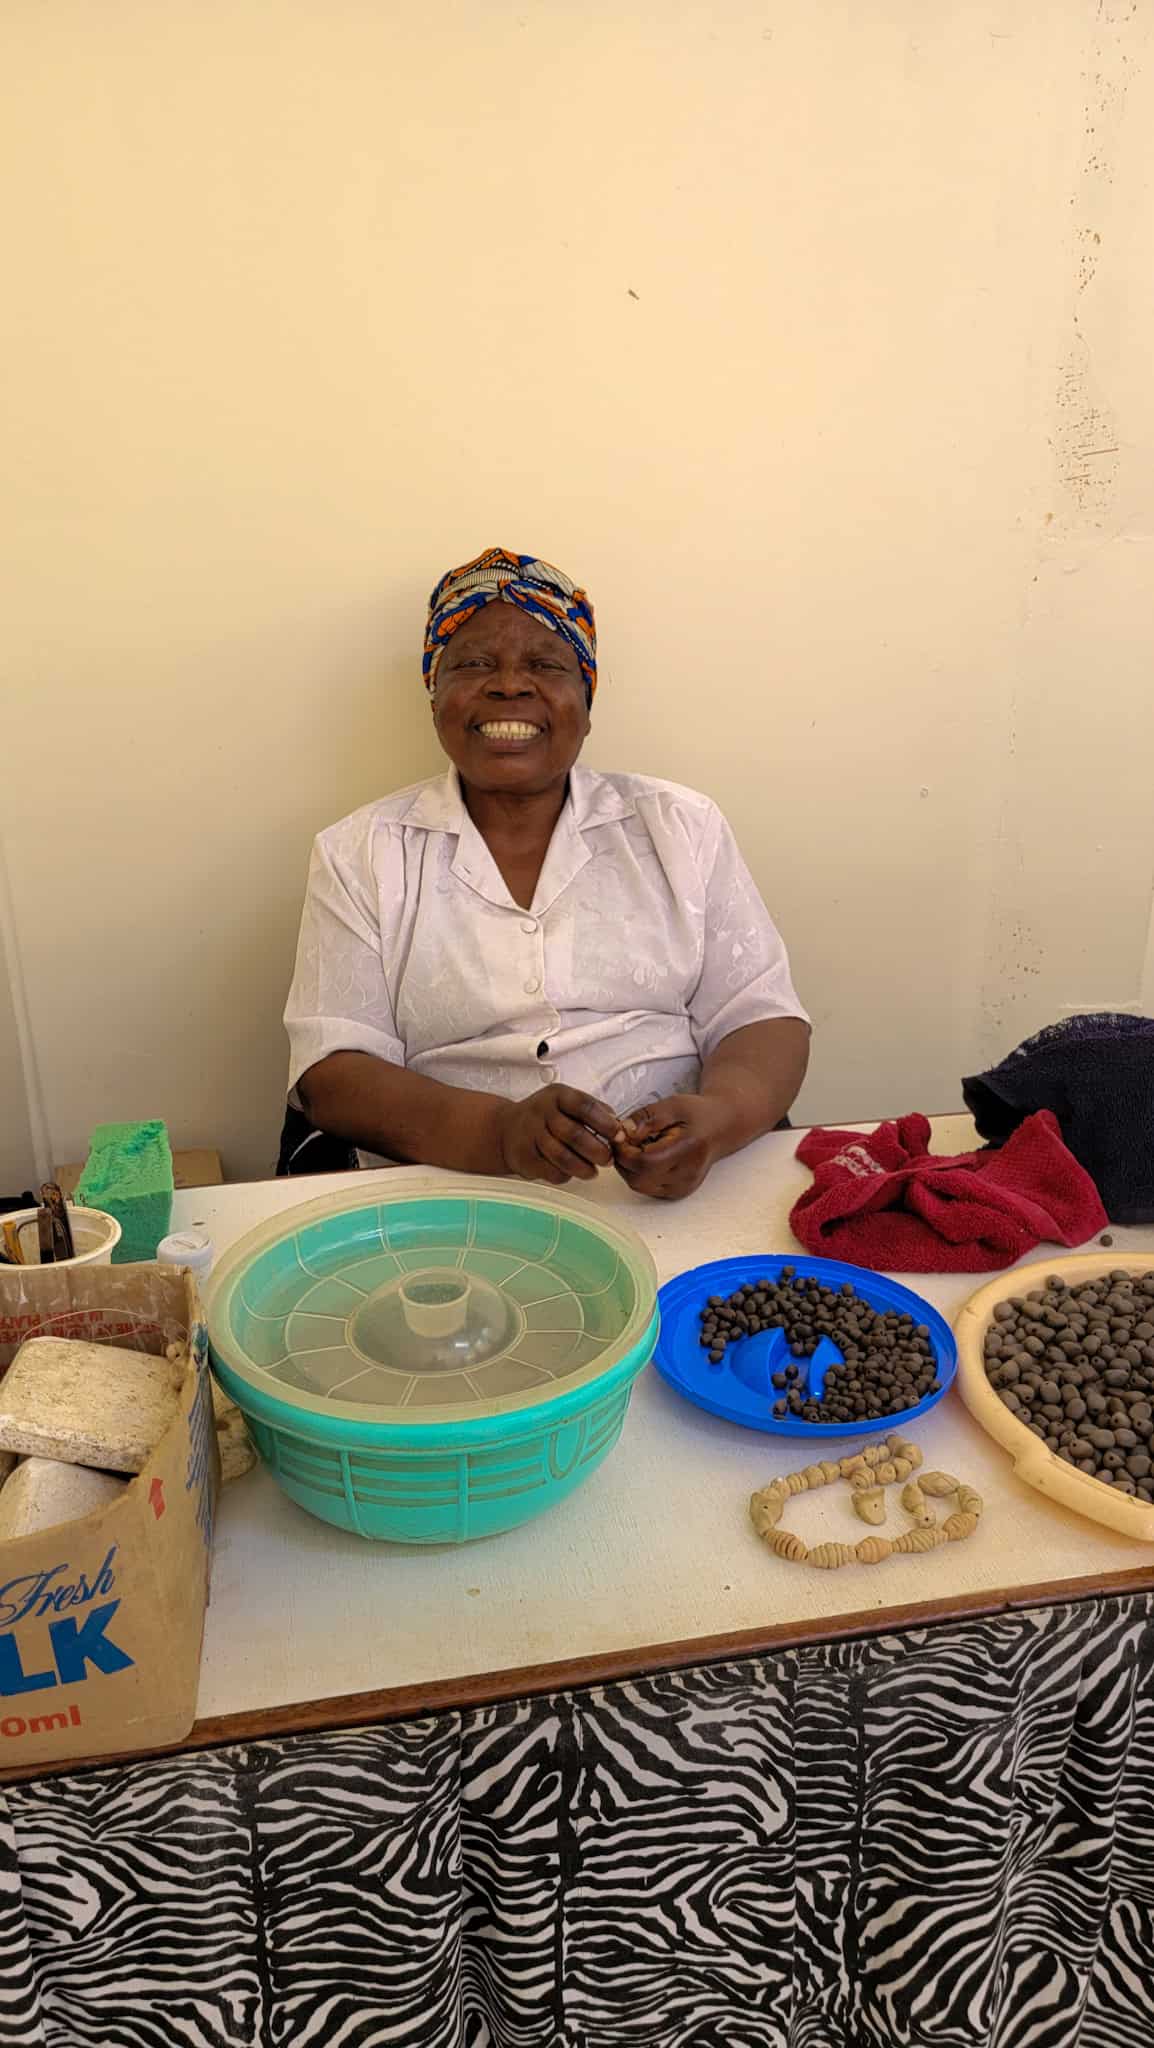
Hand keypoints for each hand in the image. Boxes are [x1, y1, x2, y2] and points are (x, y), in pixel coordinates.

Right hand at [497, 1086, 625, 1186]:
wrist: (506, 1129)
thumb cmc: (544, 1115)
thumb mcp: (566, 1101)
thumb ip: (593, 1110)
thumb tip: (619, 1125)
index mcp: (557, 1096)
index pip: (584, 1106)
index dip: (605, 1123)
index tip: (618, 1135)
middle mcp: (542, 1113)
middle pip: (574, 1134)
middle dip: (597, 1150)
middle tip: (608, 1159)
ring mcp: (530, 1135)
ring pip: (562, 1157)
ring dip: (583, 1168)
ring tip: (593, 1171)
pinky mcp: (524, 1157)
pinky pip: (551, 1171)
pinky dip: (566, 1175)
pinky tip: (573, 1173)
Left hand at [612, 1095, 728, 1201]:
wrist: (721, 1128)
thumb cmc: (699, 1115)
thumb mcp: (672, 1105)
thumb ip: (647, 1117)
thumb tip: (624, 1131)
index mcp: (688, 1150)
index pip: (644, 1163)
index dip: (625, 1151)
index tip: (621, 1136)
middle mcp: (687, 1174)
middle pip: (638, 1179)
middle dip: (624, 1160)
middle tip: (626, 1141)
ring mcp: (683, 1186)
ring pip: (640, 1186)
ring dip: (629, 1169)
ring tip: (637, 1148)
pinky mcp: (678, 1192)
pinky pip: (648, 1189)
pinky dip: (639, 1175)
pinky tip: (646, 1158)